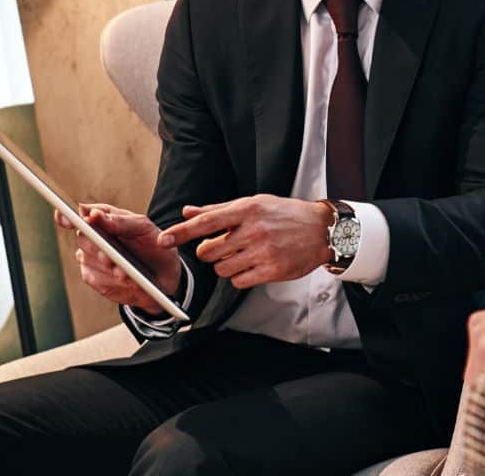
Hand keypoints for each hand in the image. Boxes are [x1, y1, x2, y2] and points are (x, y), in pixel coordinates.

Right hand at [54, 203, 181, 315]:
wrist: (166, 273)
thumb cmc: (153, 244)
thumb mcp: (143, 227)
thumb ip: (119, 220)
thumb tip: (93, 214)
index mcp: (103, 219)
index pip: (77, 215)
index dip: (67, 217)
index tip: (65, 218)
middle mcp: (93, 238)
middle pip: (84, 239)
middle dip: (97, 246)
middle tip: (108, 254)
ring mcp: (92, 260)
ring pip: (89, 261)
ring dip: (108, 267)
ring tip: (124, 272)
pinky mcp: (96, 279)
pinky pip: (97, 279)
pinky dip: (113, 281)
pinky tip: (128, 281)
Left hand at [159, 194, 333, 288]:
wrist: (321, 230)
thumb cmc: (284, 214)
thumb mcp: (253, 204)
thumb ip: (218, 210)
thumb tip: (188, 212)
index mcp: (247, 209)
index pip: (206, 222)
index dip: (181, 233)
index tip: (163, 240)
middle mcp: (253, 230)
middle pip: (209, 251)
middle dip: (210, 251)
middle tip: (224, 246)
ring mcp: (263, 252)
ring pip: (222, 268)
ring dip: (226, 264)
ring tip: (244, 254)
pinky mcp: (271, 271)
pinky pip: (238, 281)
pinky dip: (240, 276)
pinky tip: (253, 265)